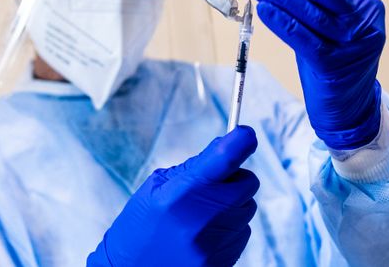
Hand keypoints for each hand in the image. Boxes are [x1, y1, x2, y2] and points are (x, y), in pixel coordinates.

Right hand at [87, 126, 259, 266]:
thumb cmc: (141, 225)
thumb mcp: (157, 186)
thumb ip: (195, 167)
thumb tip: (228, 144)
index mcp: (181, 193)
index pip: (225, 158)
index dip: (241, 140)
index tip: (245, 134)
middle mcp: (202, 219)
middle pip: (247, 183)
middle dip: (234, 178)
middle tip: (211, 185)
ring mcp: (215, 244)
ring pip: (247, 208)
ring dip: (232, 205)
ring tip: (201, 215)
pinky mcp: (223, 262)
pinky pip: (243, 232)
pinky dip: (229, 228)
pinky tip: (204, 234)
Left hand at [231, 0, 384, 149]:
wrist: (349, 110)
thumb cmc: (332, 64)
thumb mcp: (326, 29)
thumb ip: (307, 4)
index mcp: (363, 6)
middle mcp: (363, 22)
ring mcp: (352, 45)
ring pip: (308, 11)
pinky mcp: (335, 67)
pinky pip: (304, 40)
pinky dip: (282, 22)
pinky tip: (263, 8)